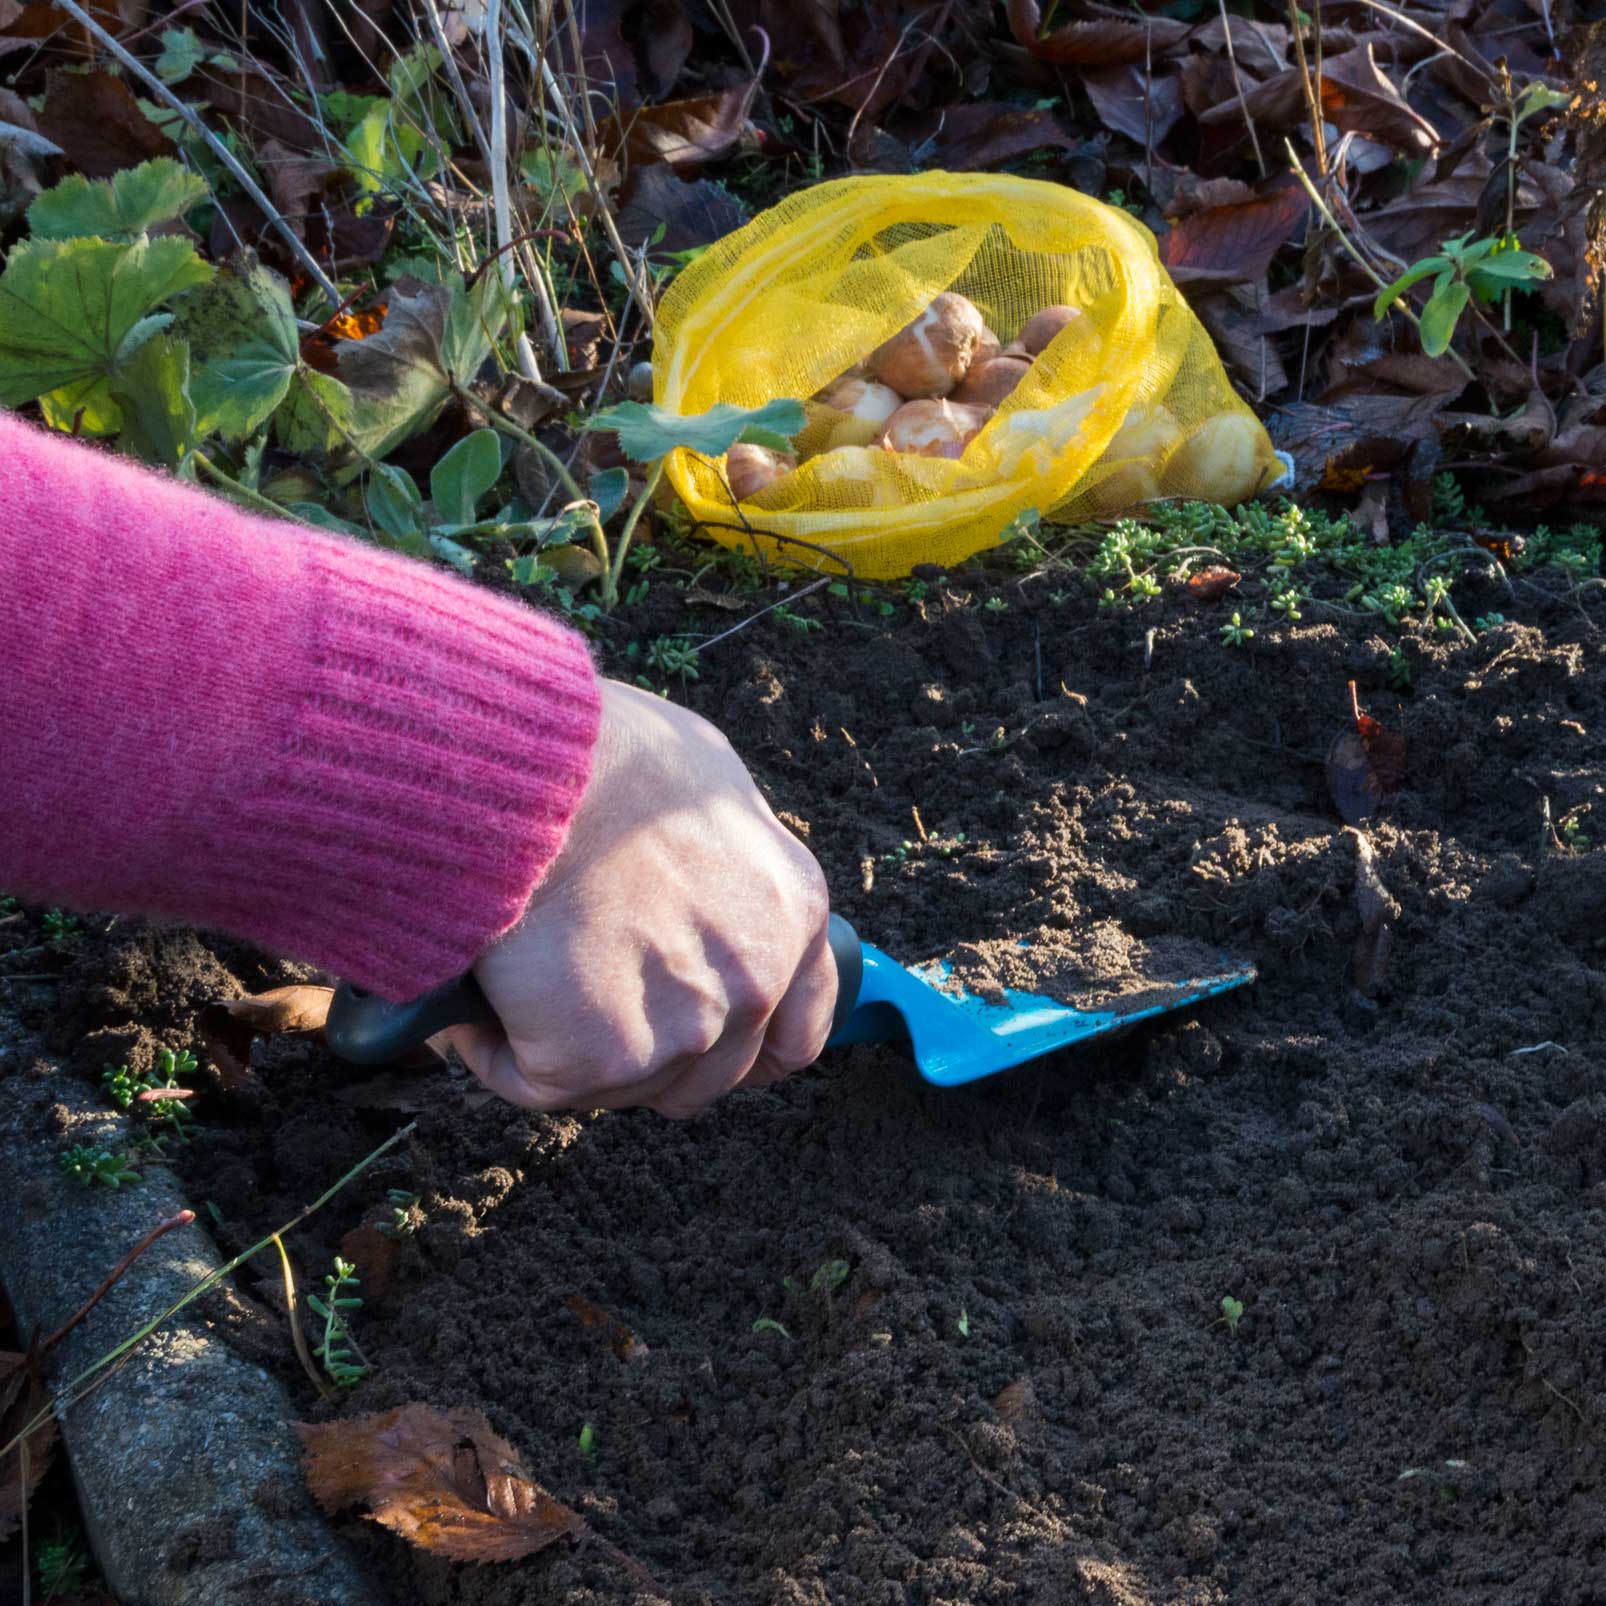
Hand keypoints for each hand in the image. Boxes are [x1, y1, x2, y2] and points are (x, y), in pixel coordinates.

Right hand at [445, 679, 835, 1117]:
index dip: (745, 1046)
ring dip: (571, 1051)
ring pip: (624, 1086)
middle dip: (646, 1052)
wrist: (526, 770)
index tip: (700, 1041)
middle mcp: (757, 979)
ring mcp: (685, 1028)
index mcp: (792, 911)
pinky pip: (537, 1081)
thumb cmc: (600, 750)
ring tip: (520, 982)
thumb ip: (719, 857)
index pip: (797, 1031)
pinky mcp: (601, 1056)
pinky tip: (477, 998)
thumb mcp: (702, 777)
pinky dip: (499, 1051)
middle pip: (708, 1073)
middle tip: (579, 999)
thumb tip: (687, 882)